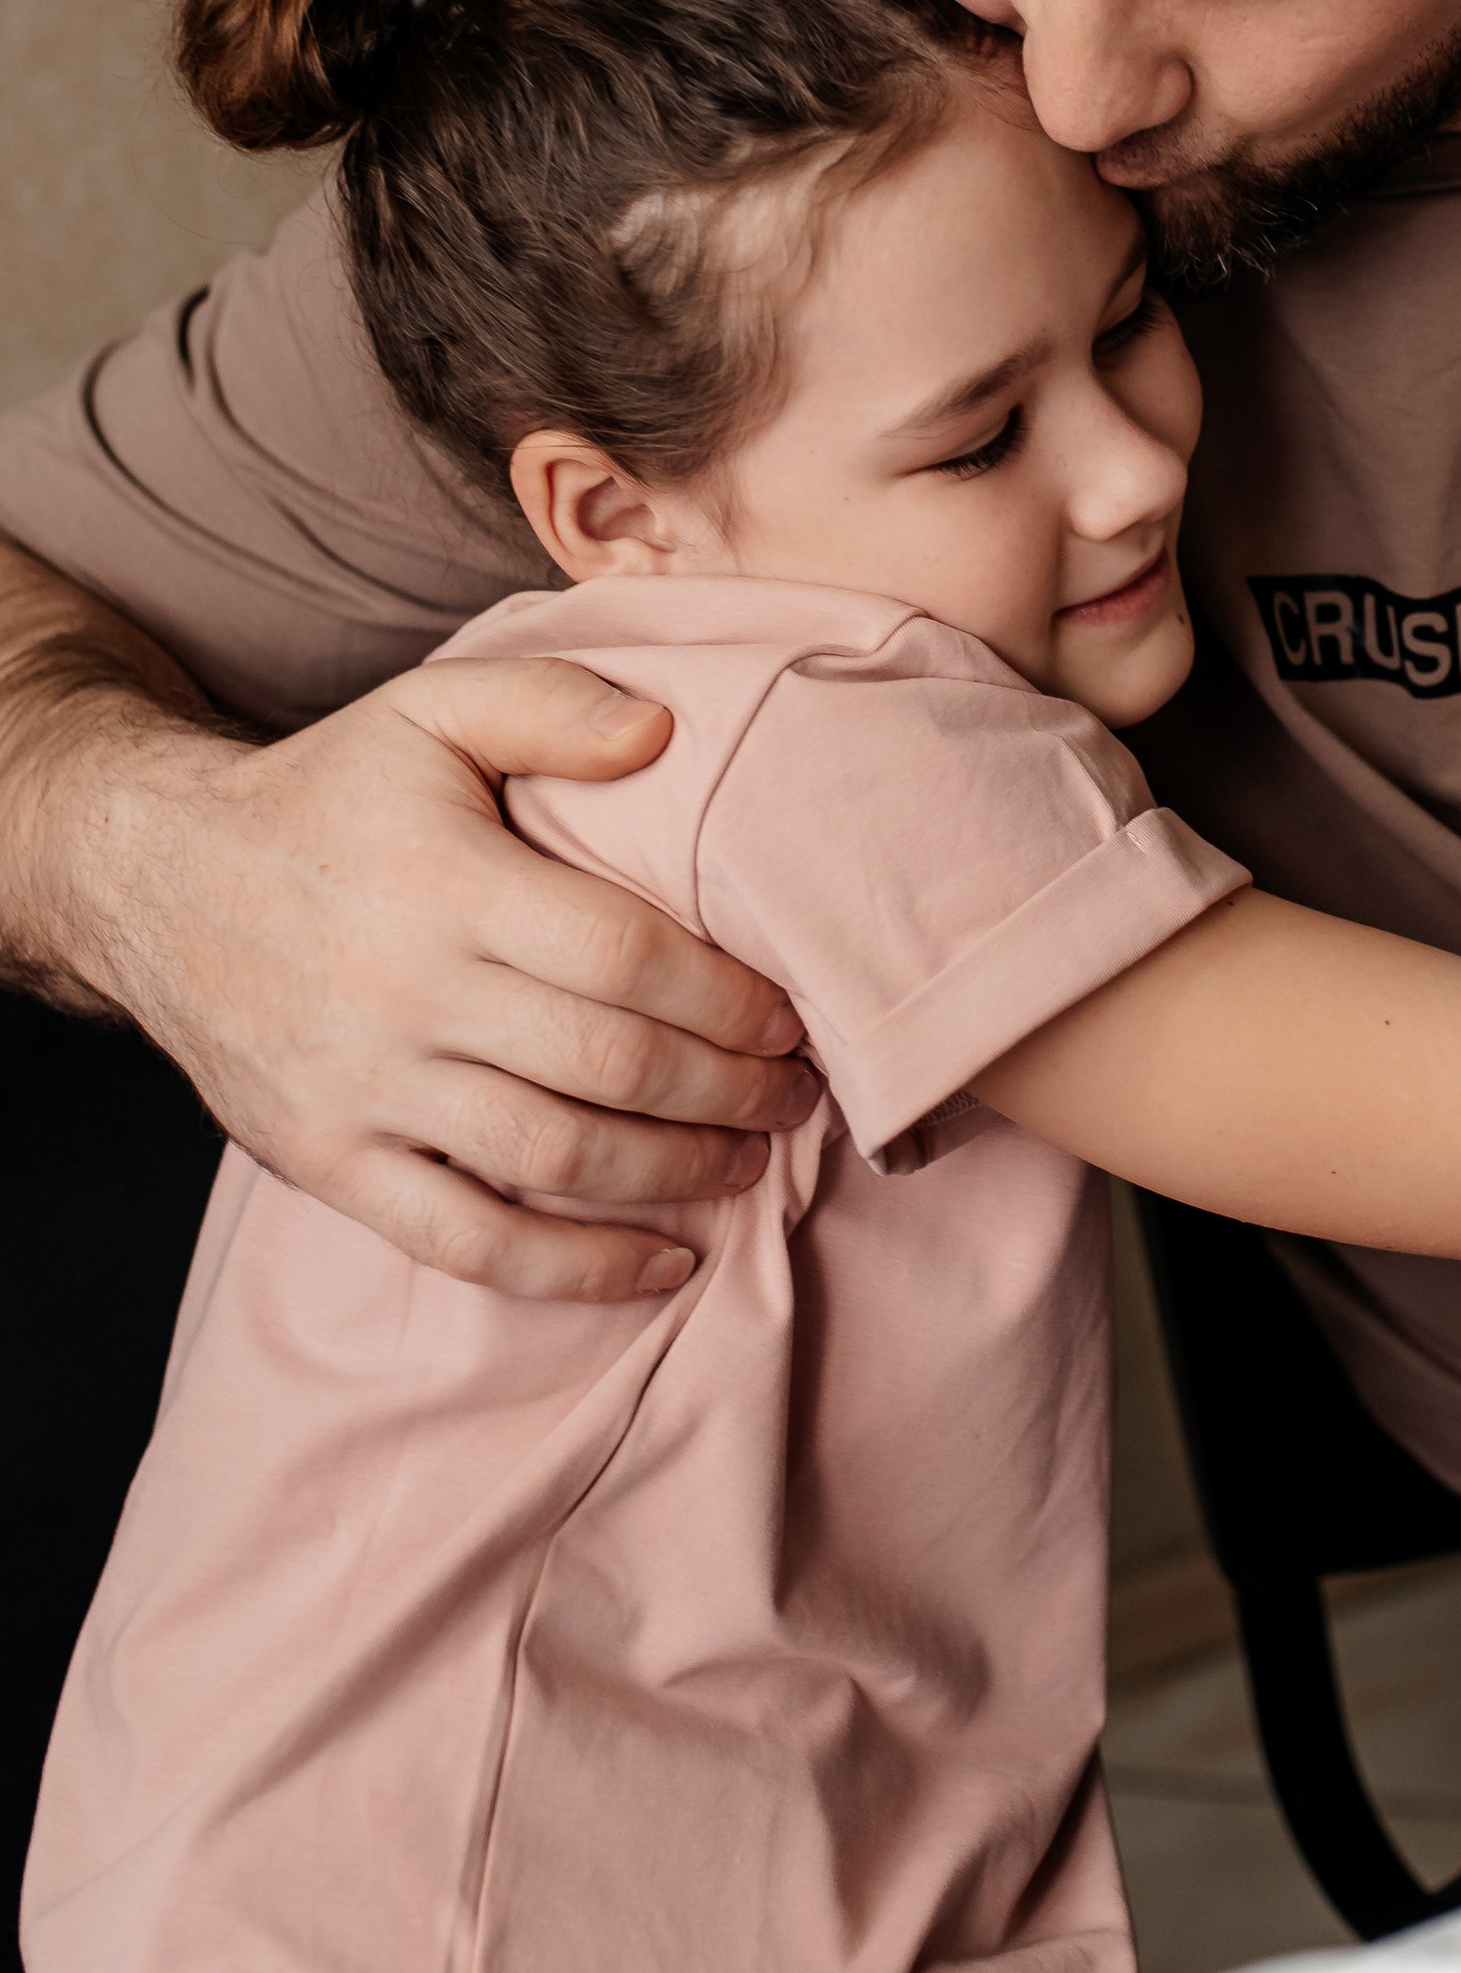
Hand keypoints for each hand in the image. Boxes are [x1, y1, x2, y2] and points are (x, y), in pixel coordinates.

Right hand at [84, 657, 816, 1300]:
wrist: (149, 879)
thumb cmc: (325, 795)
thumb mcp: (428, 711)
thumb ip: (550, 704)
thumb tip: (664, 732)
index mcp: (447, 882)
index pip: (625, 957)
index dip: (727, 998)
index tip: (791, 1016)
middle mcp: (404, 992)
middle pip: (608, 1063)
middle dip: (728, 1089)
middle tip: (799, 1095)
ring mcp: (361, 1088)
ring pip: (552, 1157)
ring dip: (677, 1172)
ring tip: (751, 1161)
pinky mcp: (326, 1160)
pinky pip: (464, 1241)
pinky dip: (574, 1268)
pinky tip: (663, 1263)